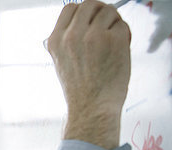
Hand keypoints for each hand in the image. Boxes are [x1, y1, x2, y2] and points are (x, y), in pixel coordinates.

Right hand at [47, 0, 130, 149]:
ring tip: (112, 44)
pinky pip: (122, 26)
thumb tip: (86, 20)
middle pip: (91, 4)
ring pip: (109, 12)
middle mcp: (72, 36)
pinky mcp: (113, 40)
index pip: (70, 8)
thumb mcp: (62, 62)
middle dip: (101, 14)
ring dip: (114, 24)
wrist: (91, 109)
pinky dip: (124, 36)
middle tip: (106, 28)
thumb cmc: (80, 90)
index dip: (83, 12)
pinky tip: (118, 52)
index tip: (90, 21)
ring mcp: (93, 36)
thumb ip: (69, 39)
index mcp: (55, 41)